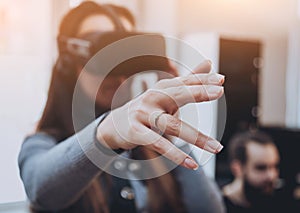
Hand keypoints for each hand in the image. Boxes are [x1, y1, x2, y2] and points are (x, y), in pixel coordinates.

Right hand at [96, 60, 224, 169]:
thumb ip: (189, 80)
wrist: (115, 124)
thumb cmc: (148, 108)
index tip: (222, 80)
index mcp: (162, 87)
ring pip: (172, 125)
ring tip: (217, 148)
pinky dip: (176, 155)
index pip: (184, 82)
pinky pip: (159, 144)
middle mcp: (152, 97)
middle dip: (198, 93)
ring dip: (196, 138)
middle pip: (177, 95)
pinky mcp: (136, 132)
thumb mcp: (167, 93)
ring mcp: (143, 114)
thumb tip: (210, 63)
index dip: (202, 80)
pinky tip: (192, 164)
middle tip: (219, 91)